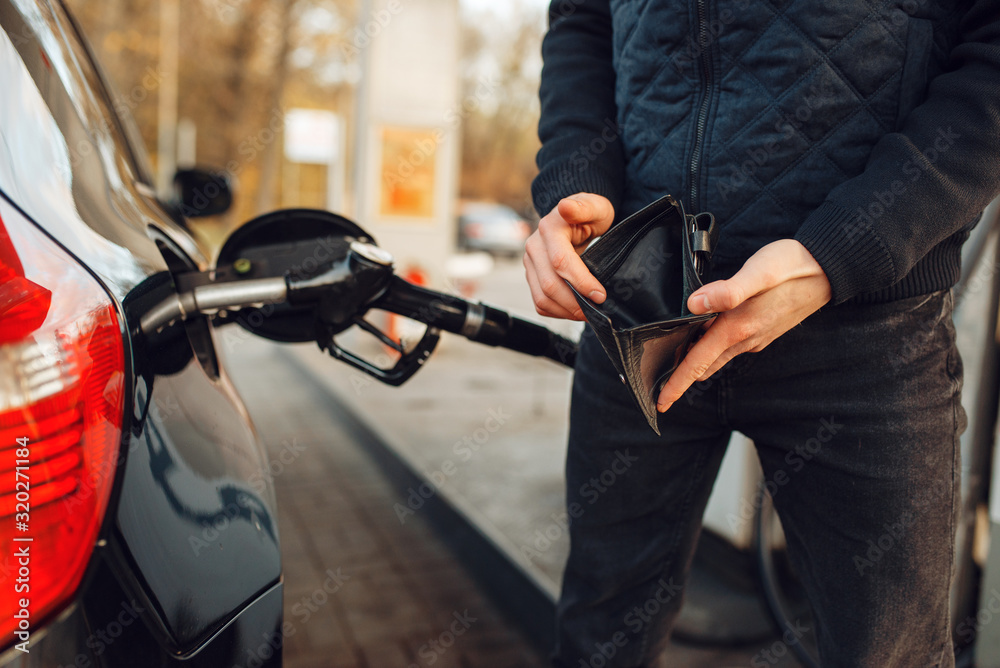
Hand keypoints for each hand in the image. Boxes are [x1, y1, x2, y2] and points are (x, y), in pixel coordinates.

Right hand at [523, 193, 614, 320]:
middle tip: (597, 310)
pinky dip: (558, 312)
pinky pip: (540, 303)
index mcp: (549, 229)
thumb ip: (583, 207)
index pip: (560, 262)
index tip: (600, 295)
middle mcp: (534, 246)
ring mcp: (530, 263)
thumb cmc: (590, 214)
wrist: (577, 218)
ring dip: (567, 311)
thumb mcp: (595, 206)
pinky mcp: (532, 276)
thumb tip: (565, 207)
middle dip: (575, 302)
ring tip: (588, 312)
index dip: (580, 282)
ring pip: (542, 298)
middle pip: (549, 284)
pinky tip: (576, 310)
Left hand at [656, 239, 831, 411]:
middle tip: (657, 389)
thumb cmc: (794, 266)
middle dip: (680, 380)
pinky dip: (710, 350)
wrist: (830, 269)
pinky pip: (729, 347)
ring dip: (695, 365)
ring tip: (672, 367)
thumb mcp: (760, 272)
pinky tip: (701, 339)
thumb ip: (728, 291)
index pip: (698, 363)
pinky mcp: (762, 330)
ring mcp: (755, 337)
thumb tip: (695, 304)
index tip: (660, 403)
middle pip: (704, 366)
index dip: (677, 384)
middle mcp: (745, 338)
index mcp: (737, 327)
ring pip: (716, 357)